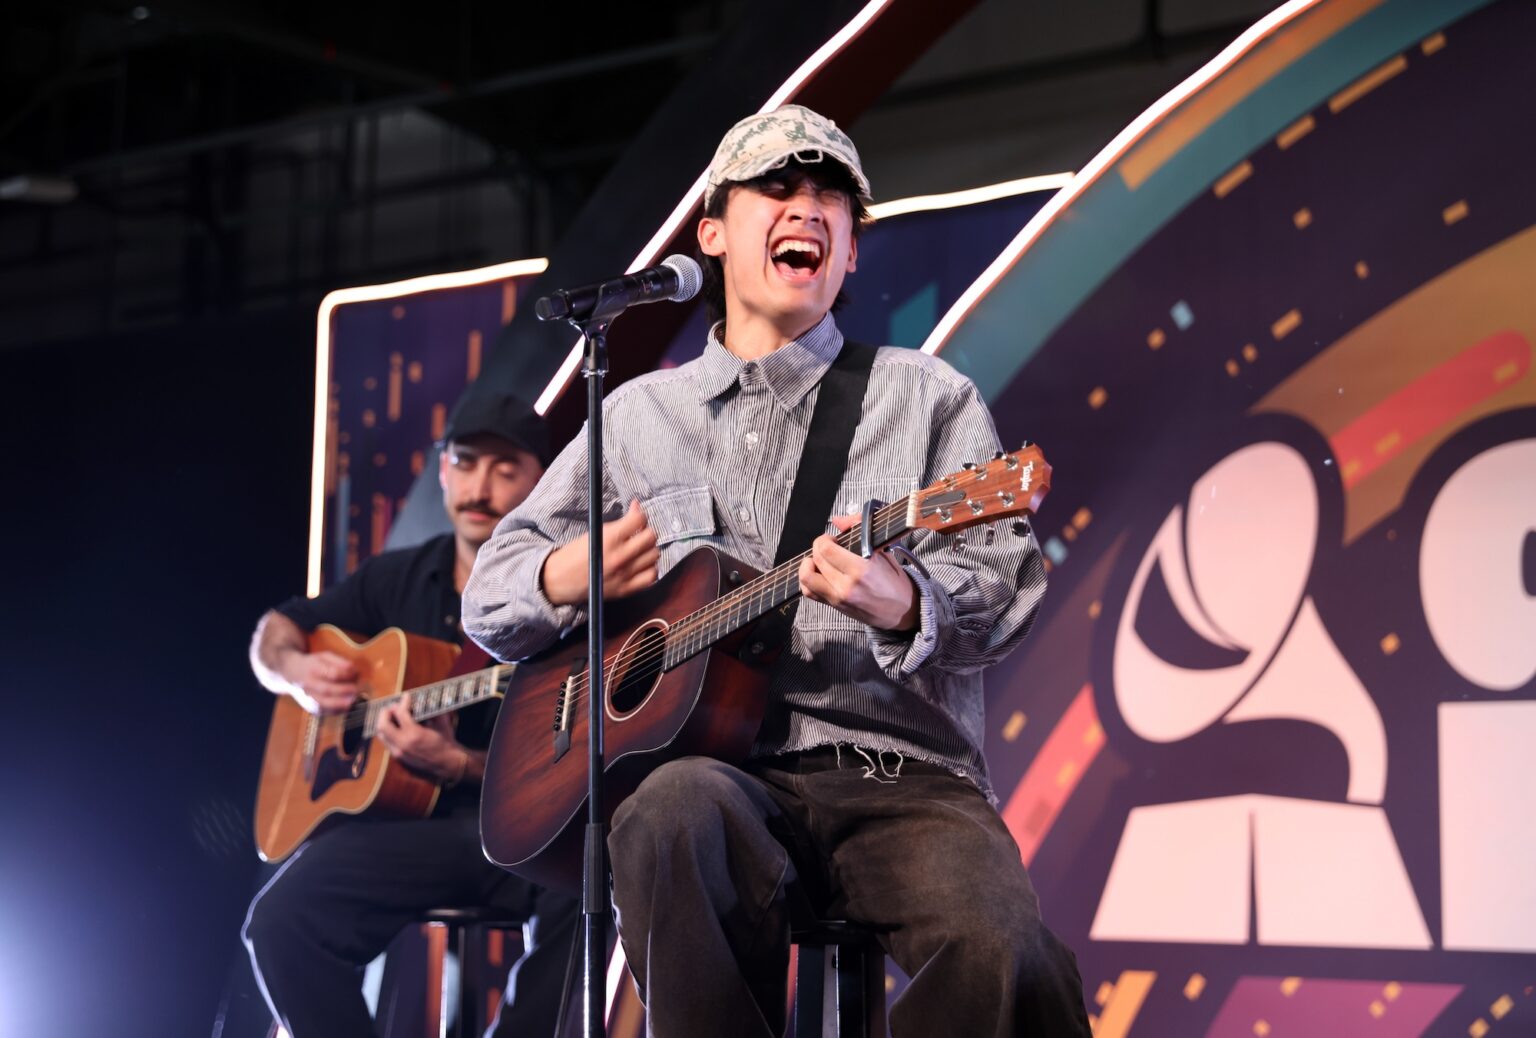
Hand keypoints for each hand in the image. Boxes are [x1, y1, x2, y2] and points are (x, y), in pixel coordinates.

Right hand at [283, 651, 360, 714]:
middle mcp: (308, 684)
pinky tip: (345, 707)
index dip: (346, 675)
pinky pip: (322, 712)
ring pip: (322, 704)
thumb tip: (353, 668)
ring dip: (339, 705)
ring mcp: (306, 697)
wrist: (290, 674)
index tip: (356, 674)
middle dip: (344, 691)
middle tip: (356, 689)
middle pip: (327, 690)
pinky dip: (335, 711)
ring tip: (352, 701)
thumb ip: (339, 661)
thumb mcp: (324, 656)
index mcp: (313, 669)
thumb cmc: (312, 664)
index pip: (332, 674)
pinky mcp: (308, 707)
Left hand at [374, 694, 468, 782]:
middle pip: (383, 724)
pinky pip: (387, 741)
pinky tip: (396, 726)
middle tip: (393, 706)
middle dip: (386, 712)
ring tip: (392, 715)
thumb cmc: (446, 742)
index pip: (400, 713)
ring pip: (381, 734)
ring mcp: (399, 752)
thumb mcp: (442, 723)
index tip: (406, 696)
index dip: (403, 701)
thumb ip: (433, 709)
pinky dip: (388, 732)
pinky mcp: (399, 757)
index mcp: (415, 734)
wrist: (448, 763)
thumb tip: (426, 697)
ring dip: (384, 722)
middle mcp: (403, 744)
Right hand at [541, 499, 660, 605]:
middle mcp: (620, 557)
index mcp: (609, 539)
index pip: (639, 519)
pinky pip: (651, 577)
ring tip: (638, 550)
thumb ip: (618, 522)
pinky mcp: (626, 589)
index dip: (640, 515)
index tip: (636, 517)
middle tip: (638, 534)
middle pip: (651, 537)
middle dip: (645, 532)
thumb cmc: (573, 555)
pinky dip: (650, 569)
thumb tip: (637, 507)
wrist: (558, 581)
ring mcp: (625, 574)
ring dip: (648, 550)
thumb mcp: (594, 531)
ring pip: (654, 556)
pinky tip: (641, 565)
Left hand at [799, 514, 920, 631]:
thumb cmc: (895, 582)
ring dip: (809, 563)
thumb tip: (838, 520)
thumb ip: (860, 530)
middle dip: (818, 547)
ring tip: (820, 559)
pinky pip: (809, 592)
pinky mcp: (834, 607)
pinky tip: (818, 573)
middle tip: (829, 546)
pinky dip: (807, 580)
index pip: (827, 550)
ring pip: (806, 577)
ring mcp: (838, 598)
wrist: (903, 611)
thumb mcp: (884, 552)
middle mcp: (847, 586)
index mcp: (862, 570)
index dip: (825, 539)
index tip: (833, 538)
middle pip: (816, 559)